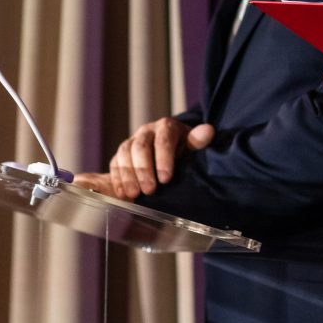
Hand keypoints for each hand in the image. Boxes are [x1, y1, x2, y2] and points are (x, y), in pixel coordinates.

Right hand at [73, 118, 214, 199]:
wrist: (170, 148)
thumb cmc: (183, 149)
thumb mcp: (192, 144)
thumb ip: (198, 141)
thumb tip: (208, 131)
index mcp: (166, 127)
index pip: (163, 140)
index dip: (163, 159)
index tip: (166, 179)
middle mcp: (146, 132)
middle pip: (140, 147)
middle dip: (143, 170)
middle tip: (149, 190)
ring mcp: (131, 142)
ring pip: (124, 154)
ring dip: (128, 175)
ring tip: (134, 194)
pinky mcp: (120, 155)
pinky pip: (114, 164)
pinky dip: (117, 179)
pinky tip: (122, 194)